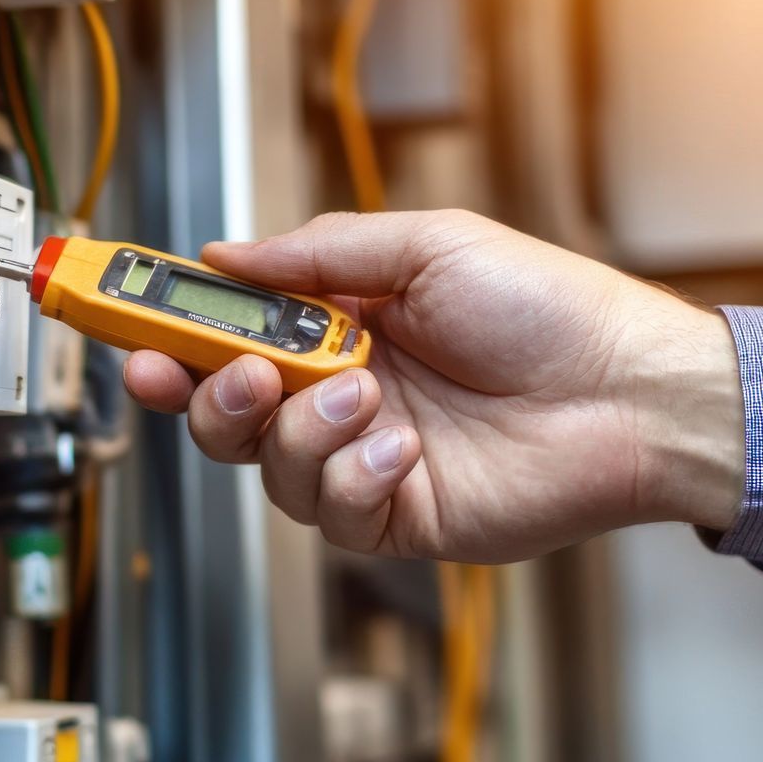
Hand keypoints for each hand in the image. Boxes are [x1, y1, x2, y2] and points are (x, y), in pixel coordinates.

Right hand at [121, 210, 745, 563]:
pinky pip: (333, 515)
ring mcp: (367, 458)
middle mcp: (342, 393)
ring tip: (365, 396)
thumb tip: (224, 252)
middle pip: (227, 413)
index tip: (131, 324)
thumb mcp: (427, 245)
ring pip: (270, 469)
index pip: (230, 332)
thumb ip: (317, 253)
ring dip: (302, 432)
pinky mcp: (399, 515)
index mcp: (342, 324)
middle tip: (235, 375)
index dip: (174, 332)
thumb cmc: (550, 307)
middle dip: (210, 396)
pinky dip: (354, 477)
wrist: (631, 390)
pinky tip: (402, 447)